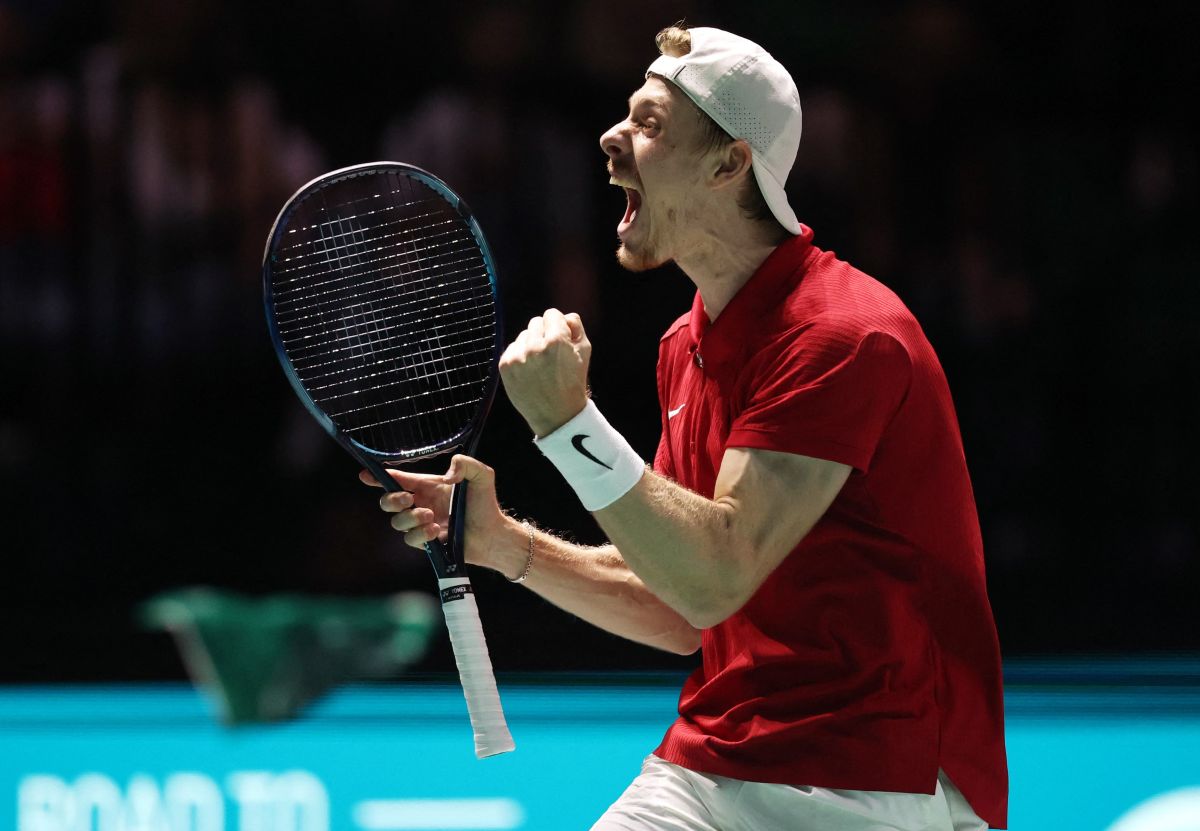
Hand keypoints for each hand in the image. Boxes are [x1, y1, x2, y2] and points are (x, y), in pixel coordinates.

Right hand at [359, 454, 504, 564]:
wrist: (492, 533)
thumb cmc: (485, 503)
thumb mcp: (481, 475)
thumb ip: (466, 464)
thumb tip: (447, 475)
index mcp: (427, 486)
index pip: (397, 479)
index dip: (378, 476)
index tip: (365, 475)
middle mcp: (420, 503)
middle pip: (387, 501)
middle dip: (391, 499)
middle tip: (409, 499)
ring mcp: (421, 524)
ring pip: (397, 522)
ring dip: (410, 518)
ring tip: (431, 517)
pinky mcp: (425, 541)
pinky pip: (410, 539)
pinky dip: (420, 534)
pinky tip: (437, 531)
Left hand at [499, 308, 590, 436]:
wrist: (556, 415)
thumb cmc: (573, 381)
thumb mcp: (585, 352)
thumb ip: (576, 326)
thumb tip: (563, 315)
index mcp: (556, 340)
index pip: (551, 314)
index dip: (558, 326)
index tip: (561, 339)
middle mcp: (535, 346)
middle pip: (536, 322)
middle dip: (544, 334)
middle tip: (551, 355)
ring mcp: (518, 356)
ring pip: (523, 335)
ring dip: (531, 345)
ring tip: (540, 366)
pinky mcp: (505, 365)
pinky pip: (512, 348)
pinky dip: (520, 356)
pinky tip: (530, 371)